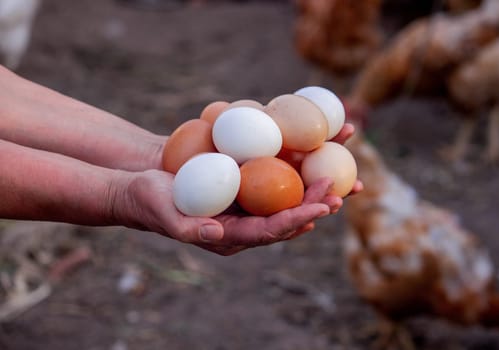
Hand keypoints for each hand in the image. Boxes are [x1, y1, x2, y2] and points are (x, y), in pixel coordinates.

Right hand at [114, 169, 357, 255]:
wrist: (142, 184)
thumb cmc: (150, 201)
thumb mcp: (164, 213)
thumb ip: (189, 228)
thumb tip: (218, 233)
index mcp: (230, 236)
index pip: (269, 231)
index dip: (296, 219)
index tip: (320, 207)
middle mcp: (244, 221)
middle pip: (287, 215)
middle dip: (314, 204)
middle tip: (341, 191)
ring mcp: (246, 201)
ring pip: (286, 195)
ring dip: (313, 184)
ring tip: (343, 175)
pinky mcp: (244, 182)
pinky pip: (273, 174)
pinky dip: (294, 163)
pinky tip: (313, 149)